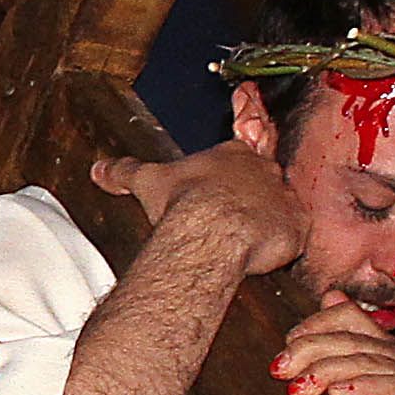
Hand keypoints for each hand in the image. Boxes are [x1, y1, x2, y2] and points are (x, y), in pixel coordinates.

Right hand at [85, 140, 299, 275]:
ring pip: (282, 205)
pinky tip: (267, 253)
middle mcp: (263, 171)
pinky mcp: (295, 226)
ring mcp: (283, 198)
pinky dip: (283, 242)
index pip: (245, 141)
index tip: (238, 154)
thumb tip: (99, 169)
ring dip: (270, 218)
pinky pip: (294, 233)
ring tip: (250, 238)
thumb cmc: (184, 202)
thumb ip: (124, 171)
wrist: (212, 229)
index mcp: (232, 154)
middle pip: (267, 175)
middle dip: (254, 192)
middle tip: (235, 213)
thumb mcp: (147, 180)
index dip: (241, 151)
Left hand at [270, 293, 394, 394]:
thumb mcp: (329, 387)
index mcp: (380, 346)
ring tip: (302, 387)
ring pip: (370, 361)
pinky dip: (365, 387)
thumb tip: (329, 294)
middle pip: (354, 339)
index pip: (349, 316)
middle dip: (312, 351)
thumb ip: (326, 347)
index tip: (285, 348)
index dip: (315, 326)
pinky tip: (339, 394)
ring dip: (330, 371)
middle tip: (282, 370)